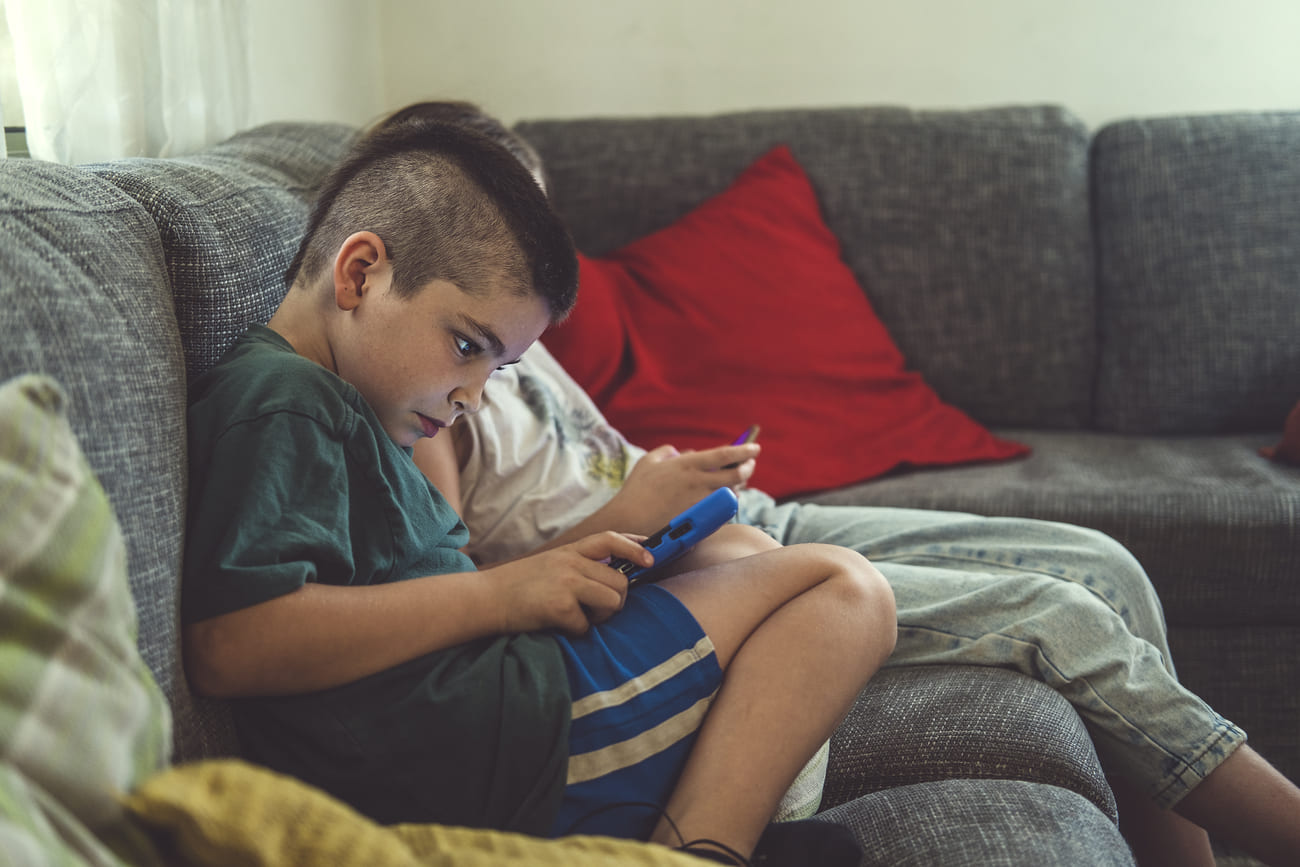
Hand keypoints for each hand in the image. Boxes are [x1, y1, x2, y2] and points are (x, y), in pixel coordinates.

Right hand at [478, 531, 649, 636]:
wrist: (484, 598)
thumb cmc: (518, 587)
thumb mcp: (550, 564)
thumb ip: (578, 566)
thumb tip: (614, 579)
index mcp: (569, 551)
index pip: (610, 540)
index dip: (635, 547)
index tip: (651, 558)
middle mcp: (571, 563)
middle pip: (620, 581)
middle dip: (616, 599)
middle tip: (596, 610)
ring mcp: (566, 583)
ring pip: (612, 601)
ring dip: (601, 616)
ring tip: (579, 617)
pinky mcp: (560, 606)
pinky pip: (586, 626)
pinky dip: (575, 631)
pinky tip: (558, 625)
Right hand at [608, 442, 759, 533]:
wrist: (628, 522)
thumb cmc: (636, 491)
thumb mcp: (648, 463)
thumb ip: (666, 452)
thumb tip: (682, 451)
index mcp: (687, 465)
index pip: (724, 455)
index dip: (743, 451)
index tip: (755, 448)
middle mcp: (698, 483)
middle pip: (736, 476)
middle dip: (748, 469)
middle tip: (750, 465)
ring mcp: (701, 503)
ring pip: (730, 494)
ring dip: (736, 487)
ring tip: (735, 481)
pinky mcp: (699, 521)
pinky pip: (720, 511)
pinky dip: (723, 504)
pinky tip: (720, 500)